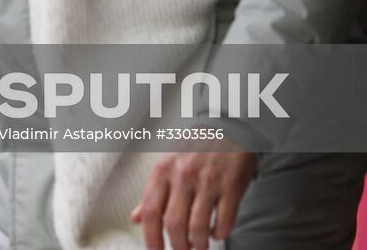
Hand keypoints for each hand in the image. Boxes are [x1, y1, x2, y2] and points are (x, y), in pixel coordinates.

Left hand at [130, 150, 255, 249]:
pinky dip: (220, 233)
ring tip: (200, 246)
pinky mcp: (231, 186)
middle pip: (174, 224)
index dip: (151, 238)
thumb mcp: (166, 164)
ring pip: (199, 227)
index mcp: (163, 171)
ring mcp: (208, 181)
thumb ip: (152, 193)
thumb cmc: (193, 149)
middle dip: (178, 246)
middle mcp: (183, 176)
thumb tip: (135, 217)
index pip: (151, 211)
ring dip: (200, 244)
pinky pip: (224, 220)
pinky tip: (217, 232)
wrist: (226, 128)